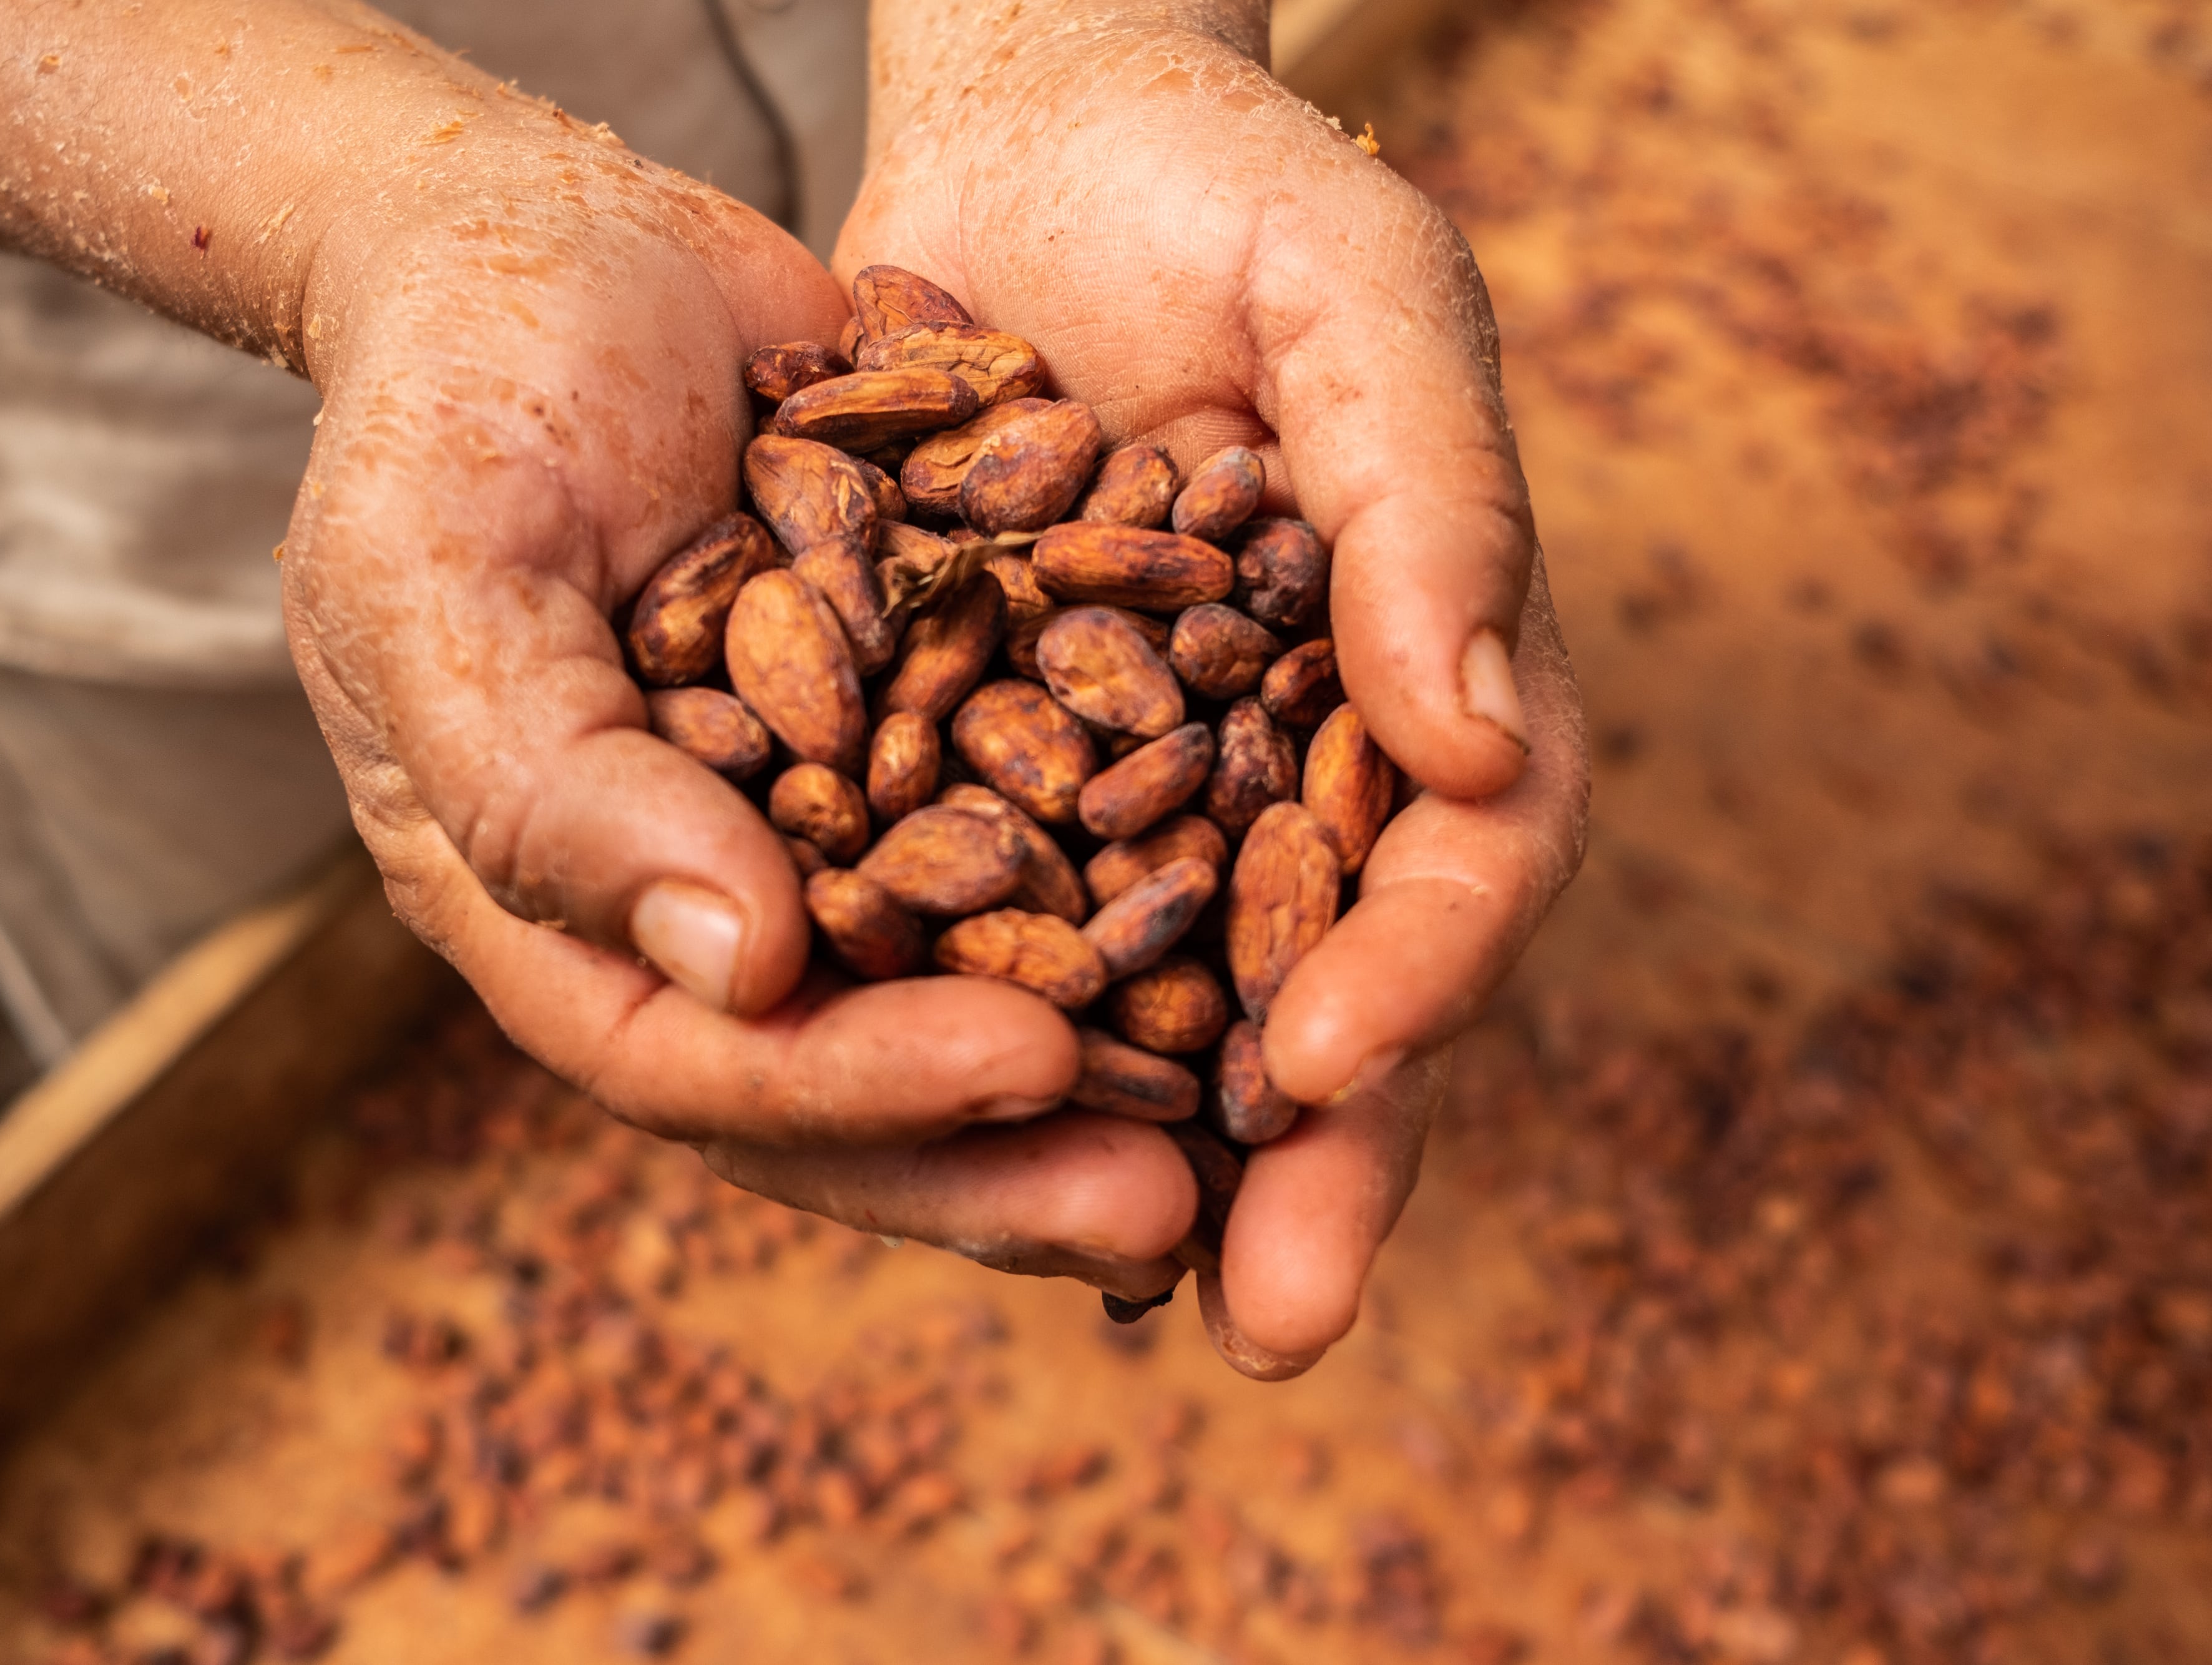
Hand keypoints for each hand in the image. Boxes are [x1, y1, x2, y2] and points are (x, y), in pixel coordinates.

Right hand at [279, 105, 1196, 1285]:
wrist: (546, 246)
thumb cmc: (450, 407)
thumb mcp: (445, 584)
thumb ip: (553, 787)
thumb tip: (743, 971)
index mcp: (562, 913)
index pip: (705, 1062)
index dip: (859, 1090)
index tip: (1026, 1070)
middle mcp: (708, 900)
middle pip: (856, 1077)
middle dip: (1008, 1152)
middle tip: (1173, 1204)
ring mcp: (825, 821)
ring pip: (968, 985)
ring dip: (1100, 1060)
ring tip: (1255, 1120)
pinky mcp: (929, 724)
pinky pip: (1040, 830)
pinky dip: (1140, 880)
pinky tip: (1270, 913)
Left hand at [831, 13, 1591, 1371]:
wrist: (1038, 140)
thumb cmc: (1230, 193)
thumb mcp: (1360, 297)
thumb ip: (1434, 498)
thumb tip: (1469, 749)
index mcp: (1419, 674)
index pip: (1465, 859)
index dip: (1424, 971)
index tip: (1333, 1059)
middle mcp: (1298, 761)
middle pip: (1331, 984)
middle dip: (1316, 1159)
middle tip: (1276, 1317)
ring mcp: (1149, 777)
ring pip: (1161, 998)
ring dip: (1142, 1152)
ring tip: (1106, 1284)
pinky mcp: (993, 761)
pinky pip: (988, 919)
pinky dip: (971, 1025)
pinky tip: (919, 1132)